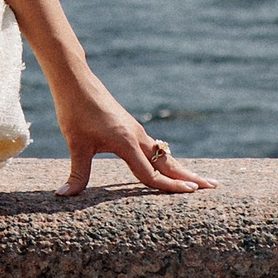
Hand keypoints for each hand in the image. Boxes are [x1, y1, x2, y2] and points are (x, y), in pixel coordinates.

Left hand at [53, 73, 215, 195]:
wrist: (76, 82)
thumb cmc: (75, 112)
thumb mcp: (75, 144)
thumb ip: (76, 173)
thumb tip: (63, 195)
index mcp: (127, 143)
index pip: (151, 172)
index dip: (169, 186)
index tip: (191, 193)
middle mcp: (138, 137)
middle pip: (169, 162)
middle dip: (190, 176)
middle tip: (214, 186)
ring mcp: (137, 132)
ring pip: (164, 155)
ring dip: (183, 168)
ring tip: (200, 180)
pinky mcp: (132, 128)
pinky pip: (155, 149)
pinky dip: (167, 160)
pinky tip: (169, 165)